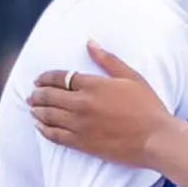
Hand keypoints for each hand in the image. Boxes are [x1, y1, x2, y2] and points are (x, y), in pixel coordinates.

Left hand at [30, 41, 176, 166]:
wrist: (156, 138)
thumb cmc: (148, 107)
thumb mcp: (131, 77)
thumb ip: (108, 60)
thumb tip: (90, 43)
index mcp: (93, 85)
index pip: (60, 77)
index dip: (46, 78)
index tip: (39, 80)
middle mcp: (81, 104)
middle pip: (50, 96)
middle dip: (37, 94)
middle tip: (32, 94)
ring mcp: (79, 125)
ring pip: (49, 116)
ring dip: (37, 110)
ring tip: (33, 108)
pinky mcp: (81, 143)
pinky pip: (54, 135)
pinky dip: (44, 130)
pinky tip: (40, 126)